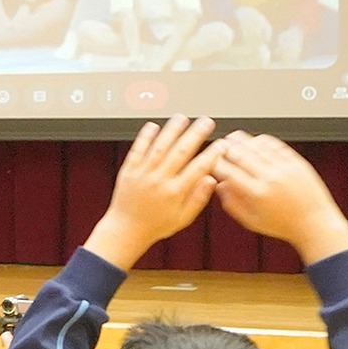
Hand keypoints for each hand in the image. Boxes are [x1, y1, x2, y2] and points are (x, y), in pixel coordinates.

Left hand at [83, 116, 222, 269]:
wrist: (125, 230)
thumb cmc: (156, 225)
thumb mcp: (183, 218)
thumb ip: (198, 198)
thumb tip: (212, 178)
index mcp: (175, 192)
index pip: (198, 168)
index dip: (212, 154)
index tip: (222, 144)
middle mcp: (159, 181)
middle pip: (180, 152)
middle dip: (195, 135)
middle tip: (206, 122)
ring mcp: (142, 174)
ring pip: (159, 147)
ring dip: (171, 131)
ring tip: (182, 118)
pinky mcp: (128, 171)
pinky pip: (137, 151)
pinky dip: (145, 137)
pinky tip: (153, 125)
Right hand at [213, 131, 347, 264]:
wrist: (315, 223)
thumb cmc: (284, 225)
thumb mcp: (251, 221)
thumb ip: (232, 203)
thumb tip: (219, 185)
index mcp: (256, 194)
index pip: (228, 172)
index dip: (215, 163)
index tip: (209, 159)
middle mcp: (270, 178)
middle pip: (241, 155)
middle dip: (226, 148)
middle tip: (218, 144)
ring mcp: (285, 169)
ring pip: (258, 147)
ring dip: (243, 140)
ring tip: (233, 137)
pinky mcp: (297, 163)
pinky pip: (277, 146)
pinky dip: (264, 140)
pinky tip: (256, 140)